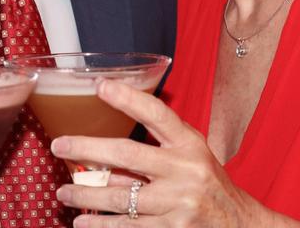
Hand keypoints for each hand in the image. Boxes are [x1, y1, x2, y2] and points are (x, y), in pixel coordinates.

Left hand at [49, 80, 281, 227]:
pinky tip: (83, 222)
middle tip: (59, 145)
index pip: (156, 114)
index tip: (100, 86)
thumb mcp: (192, 153)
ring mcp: (179, 203)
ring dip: (86, 195)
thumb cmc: (207, 182)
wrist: (240, 224)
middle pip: (127, 154)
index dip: (128, 98)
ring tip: (63, 192)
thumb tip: (107, 139)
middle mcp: (185, 171)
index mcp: (190, 144)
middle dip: (87, 148)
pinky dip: (102, 225)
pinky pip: (129, 227)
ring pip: (121, 196)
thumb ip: (159, 143)